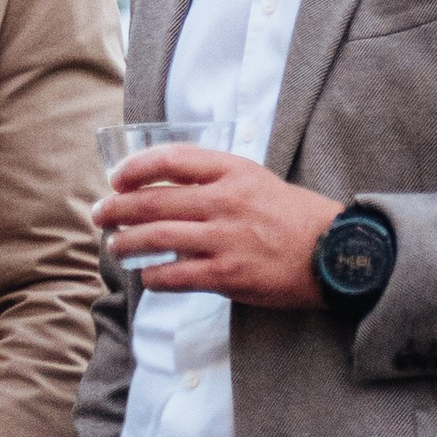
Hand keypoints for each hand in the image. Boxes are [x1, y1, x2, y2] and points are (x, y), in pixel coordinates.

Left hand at [95, 147, 342, 309]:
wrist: (337, 254)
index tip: (116, 178)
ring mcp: (226, 239)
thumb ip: (216, 181)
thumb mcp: (258, 182)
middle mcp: (226, 201)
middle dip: (117, 208)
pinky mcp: (228, 275)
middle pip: (153, 201)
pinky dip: (153, 276)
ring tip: (115, 246)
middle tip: (100, 215)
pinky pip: (175, 275)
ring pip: (157, 238)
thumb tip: (166, 190)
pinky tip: (147, 276)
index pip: (170, 160)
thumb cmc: (296, 218)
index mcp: (234, 172)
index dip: (134, 168)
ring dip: (126, 243)